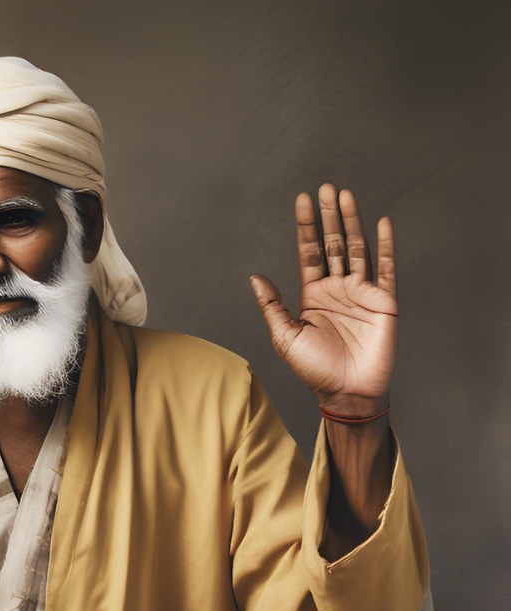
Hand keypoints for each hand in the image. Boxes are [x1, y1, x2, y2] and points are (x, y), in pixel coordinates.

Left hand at [249, 184, 396, 414]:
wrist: (347, 392)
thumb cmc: (315, 369)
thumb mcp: (285, 337)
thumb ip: (272, 306)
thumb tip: (254, 277)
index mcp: (312, 295)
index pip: (308, 253)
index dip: (306, 227)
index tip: (302, 200)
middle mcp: (337, 289)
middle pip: (332, 244)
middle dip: (327, 217)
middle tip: (324, 187)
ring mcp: (361, 293)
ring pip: (356, 249)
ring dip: (351, 222)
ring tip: (344, 195)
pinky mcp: (383, 301)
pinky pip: (386, 268)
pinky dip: (385, 246)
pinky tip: (381, 222)